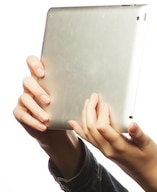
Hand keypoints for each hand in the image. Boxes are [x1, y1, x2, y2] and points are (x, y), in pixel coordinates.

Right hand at [14, 56, 81, 176]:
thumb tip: (100, 85)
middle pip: (27, 80)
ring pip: (25, 98)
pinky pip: (22, 114)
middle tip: (48, 100)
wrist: (56, 129)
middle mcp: (31, 86)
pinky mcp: (20, 112)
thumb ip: (79, 89)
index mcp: (43, 78)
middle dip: (37, 90)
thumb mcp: (73, 98)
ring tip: (47, 117)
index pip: (32, 62)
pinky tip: (43, 126)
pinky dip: (33, 121)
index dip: (34, 64)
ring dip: (36, 108)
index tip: (44, 73)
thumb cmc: (66, 109)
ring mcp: (24, 99)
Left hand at [71, 94, 156, 191]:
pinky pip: (88, 140)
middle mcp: (108, 150)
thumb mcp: (149, 144)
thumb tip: (132, 123)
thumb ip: (138, 134)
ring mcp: (105, 151)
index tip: (105, 103)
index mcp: (119, 147)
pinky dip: (79, 130)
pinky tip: (73, 122)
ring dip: (85, 117)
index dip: (101, 114)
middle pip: (91, 128)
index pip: (102, 127)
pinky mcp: (105, 152)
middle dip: (90, 111)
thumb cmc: (151, 158)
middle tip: (94, 97)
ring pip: (88, 133)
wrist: (149, 175)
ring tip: (87, 104)